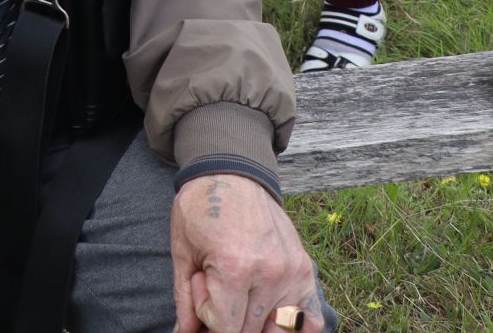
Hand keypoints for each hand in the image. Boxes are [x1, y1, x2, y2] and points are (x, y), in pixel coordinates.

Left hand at [170, 175, 321, 332]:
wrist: (232, 174)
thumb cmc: (201, 209)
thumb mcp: (182, 252)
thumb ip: (185, 300)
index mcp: (236, 268)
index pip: (225, 327)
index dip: (207, 315)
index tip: (201, 286)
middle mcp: (271, 274)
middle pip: (250, 330)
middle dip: (228, 318)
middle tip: (217, 287)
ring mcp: (293, 273)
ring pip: (276, 328)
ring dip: (254, 321)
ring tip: (239, 293)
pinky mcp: (306, 271)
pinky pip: (310, 319)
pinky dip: (293, 326)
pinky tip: (272, 317)